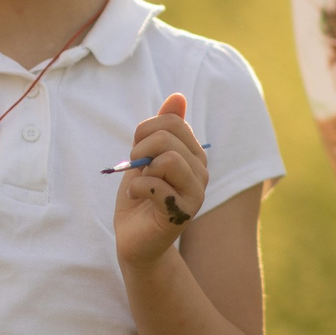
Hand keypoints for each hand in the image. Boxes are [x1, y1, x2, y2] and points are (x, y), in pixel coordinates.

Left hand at [112, 93, 206, 272]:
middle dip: (139, 149)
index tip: (137, 150)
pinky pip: (156, 186)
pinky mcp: (182, 213)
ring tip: (138, 183)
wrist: (134, 238)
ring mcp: (195, 193)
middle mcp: (201, 172)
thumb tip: (178, 97)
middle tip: (134, 168)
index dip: (145, 130)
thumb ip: (162, 128)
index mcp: (194, 155)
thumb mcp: (146, 156)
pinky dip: (137, 188)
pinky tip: (136, 197)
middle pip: (167, 137)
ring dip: (141, 169)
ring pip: (168, 159)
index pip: (173, 122)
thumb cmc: (140, 196)